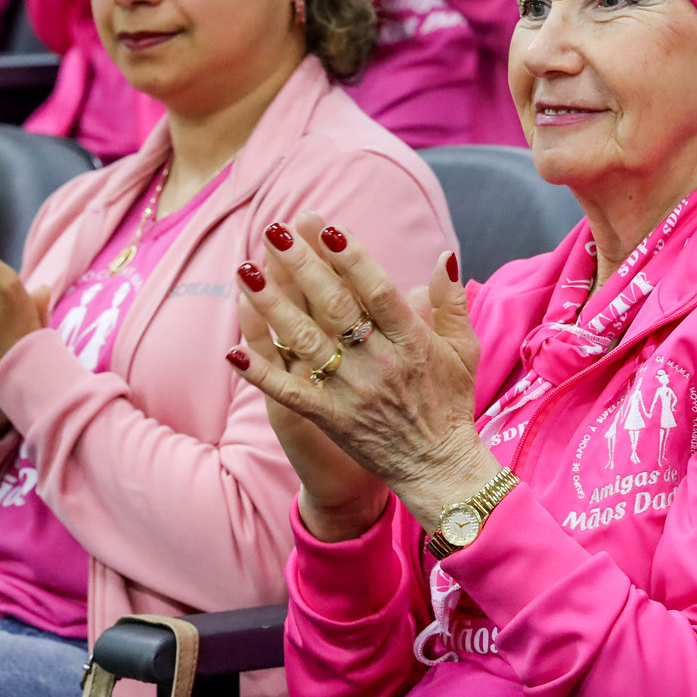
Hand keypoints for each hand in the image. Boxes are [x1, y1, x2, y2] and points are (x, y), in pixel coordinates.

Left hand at [228, 211, 491, 538]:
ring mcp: (351, 392)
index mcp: (412, 341)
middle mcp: (379, 363)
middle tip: (275, 230)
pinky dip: (261, 373)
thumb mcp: (463, 349)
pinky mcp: (330, 418)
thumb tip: (443, 254)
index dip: (353, 259)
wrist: (438, 468)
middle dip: (302, 265)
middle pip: (334, 307)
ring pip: (305, 342)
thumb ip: (451, 301)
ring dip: (272, 306)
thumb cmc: (450, 402)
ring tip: (246, 272)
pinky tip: (233, 350)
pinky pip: (289, 393)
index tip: (328, 228)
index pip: (379, 291)